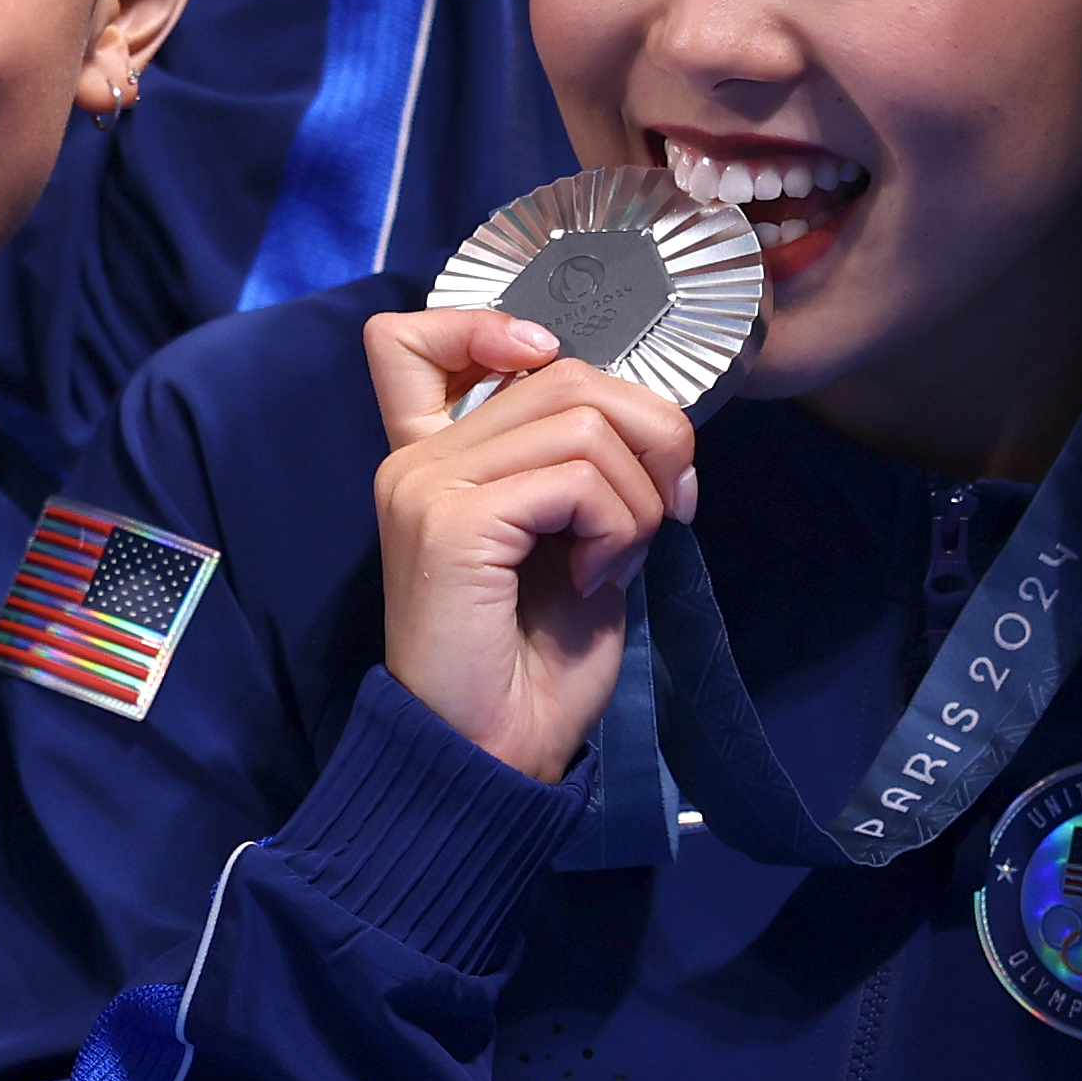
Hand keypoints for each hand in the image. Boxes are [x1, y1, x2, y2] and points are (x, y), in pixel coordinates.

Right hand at [361, 308, 696, 779]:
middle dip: (650, 432)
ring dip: (639, 494)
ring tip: (617, 559)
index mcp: (434, 459)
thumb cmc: (533, 664)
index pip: (411, 338)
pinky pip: (576, 478)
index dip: (489, 325)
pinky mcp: (451, 521)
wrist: (491, 755)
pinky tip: (598, 577)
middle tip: (670, 508)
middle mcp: (417, 459)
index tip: (554, 378)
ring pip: (583, 420)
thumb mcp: (571, 540)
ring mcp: (426, 485)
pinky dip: (618, 525)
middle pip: (563, 372)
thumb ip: (579, 467)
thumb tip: (651, 419)